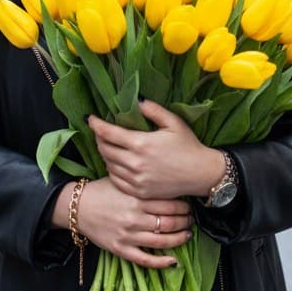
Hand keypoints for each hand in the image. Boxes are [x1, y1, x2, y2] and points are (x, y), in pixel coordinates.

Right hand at [75, 177, 190, 268]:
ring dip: (179, 239)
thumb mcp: (122, 181)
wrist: (77, 207)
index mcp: (136, 199)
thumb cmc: (102, 191)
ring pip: (162, 241)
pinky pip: (145, 259)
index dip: (184, 206)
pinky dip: (161, 262)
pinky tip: (173, 261)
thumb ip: (143, 183)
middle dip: (185, 221)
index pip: (169, 204)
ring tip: (187, 234)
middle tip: (190, 219)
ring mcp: (128, 235)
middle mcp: (134, 218)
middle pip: (169, 222)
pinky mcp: (121, 249)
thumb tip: (167, 182)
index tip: (189, 205)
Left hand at [88, 99, 225, 200]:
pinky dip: (112, 170)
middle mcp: (135, 163)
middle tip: (100, 132)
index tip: (90, 119)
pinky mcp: (139, 191)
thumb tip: (137, 99)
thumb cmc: (188, 145)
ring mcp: (136, 180)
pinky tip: (116, 163)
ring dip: (105, 153)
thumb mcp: (174, 122)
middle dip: (99, 138)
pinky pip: (116, 180)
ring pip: (109, 165)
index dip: (96, 124)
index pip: (108, 133)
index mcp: (141, 143)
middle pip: (105, 149)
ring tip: (108, 146)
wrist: (201, 174)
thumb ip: (153, 110)